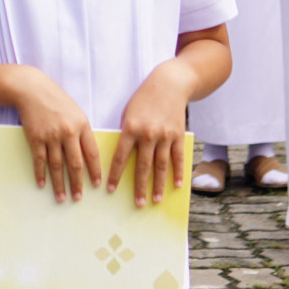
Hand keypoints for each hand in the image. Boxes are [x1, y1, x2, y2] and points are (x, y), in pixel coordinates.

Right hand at [6, 67, 101, 203]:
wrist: (32, 90)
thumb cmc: (57, 101)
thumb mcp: (76, 113)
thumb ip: (83, 132)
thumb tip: (88, 155)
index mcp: (82, 126)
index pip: (92, 153)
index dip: (95, 171)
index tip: (97, 184)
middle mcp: (68, 132)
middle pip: (75, 164)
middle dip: (78, 183)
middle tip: (78, 198)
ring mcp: (51, 136)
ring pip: (57, 166)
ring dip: (59, 184)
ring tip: (61, 198)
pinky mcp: (36, 138)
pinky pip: (39, 160)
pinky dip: (41, 174)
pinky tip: (42, 184)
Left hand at [109, 61, 192, 206]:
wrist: (169, 84)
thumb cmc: (144, 99)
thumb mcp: (129, 113)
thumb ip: (126, 134)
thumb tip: (123, 157)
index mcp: (130, 128)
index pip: (120, 157)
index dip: (115, 175)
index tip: (110, 190)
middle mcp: (147, 134)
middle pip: (142, 166)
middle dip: (139, 187)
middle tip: (137, 204)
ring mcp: (164, 135)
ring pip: (160, 165)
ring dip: (158, 185)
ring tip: (156, 200)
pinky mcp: (178, 135)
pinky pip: (177, 157)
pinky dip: (178, 172)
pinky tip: (176, 185)